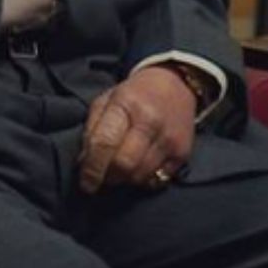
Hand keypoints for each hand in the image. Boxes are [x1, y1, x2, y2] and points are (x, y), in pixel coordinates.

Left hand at [77, 65, 197, 193]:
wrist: (174, 84)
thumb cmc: (133, 95)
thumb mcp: (106, 101)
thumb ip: (92, 130)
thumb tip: (84, 163)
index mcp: (125, 104)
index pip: (105, 143)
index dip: (92, 168)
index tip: (85, 183)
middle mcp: (150, 121)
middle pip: (124, 164)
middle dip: (108, 177)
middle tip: (103, 176)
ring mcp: (169, 138)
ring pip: (140, 176)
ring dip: (125, 179)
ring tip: (120, 170)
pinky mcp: (182, 152)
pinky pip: (158, 180)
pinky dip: (144, 180)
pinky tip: (139, 168)